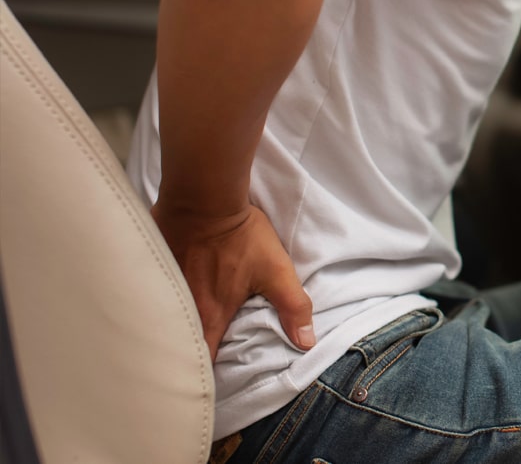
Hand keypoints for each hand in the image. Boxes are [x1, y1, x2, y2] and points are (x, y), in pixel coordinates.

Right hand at [152, 202, 314, 360]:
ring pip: (163, 320)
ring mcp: (163, 287)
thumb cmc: (240, 235)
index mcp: (210, 314)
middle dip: (182, 358)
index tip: (208, 386)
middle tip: (188, 366)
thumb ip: (293, 307)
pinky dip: (156, 303)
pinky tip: (162, 302)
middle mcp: (181, 307)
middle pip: (178, 344)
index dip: (205, 376)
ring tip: (175, 339)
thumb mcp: (276, 270)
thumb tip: (306, 343)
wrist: (204, 196)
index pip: (202, 360)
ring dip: (169, 330)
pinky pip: (151, 295)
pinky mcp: (153, 267)